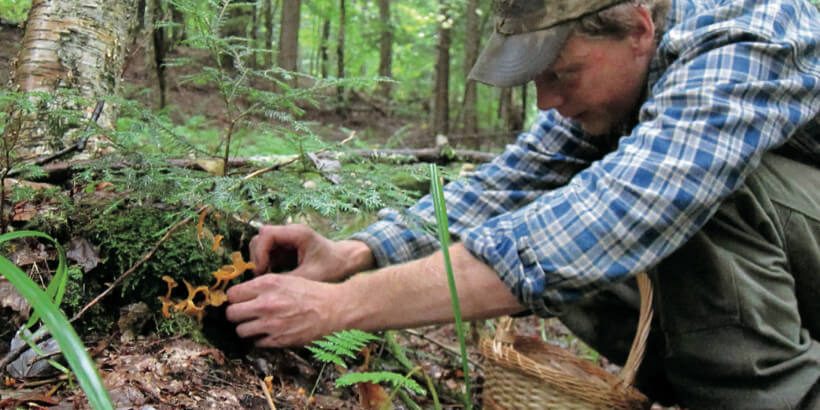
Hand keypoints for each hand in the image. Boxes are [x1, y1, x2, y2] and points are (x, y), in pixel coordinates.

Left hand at [226, 273, 343, 346]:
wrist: (333, 309)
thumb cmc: (311, 292)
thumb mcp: (285, 279)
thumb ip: (262, 285)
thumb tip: (240, 294)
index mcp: (267, 284)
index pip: (232, 294)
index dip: (235, 298)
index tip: (240, 300)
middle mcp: (266, 303)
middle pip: (231, 313)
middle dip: (236, 314)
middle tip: (245, 314)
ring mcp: (272, 323)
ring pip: (240, 330)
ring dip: (247, 328)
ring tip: (257, 324)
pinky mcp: (279, 339)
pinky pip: (256, 342)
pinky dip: (261, 339)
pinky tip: (271, 332)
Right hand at [249, 224, 372, 281]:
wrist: (347, 262)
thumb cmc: (333, 267)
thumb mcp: (311, 276)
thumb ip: (288, 280)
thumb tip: (264, 288)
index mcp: (298, 233)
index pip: (267, 234)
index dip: (260, 252)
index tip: (262, 271)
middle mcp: (290, 232)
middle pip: (261, 237)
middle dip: (258, 256)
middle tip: (262, 276)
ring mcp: (288, 239)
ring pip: (262, 244)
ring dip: (261, 260)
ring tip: (267, 277)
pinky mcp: (287, 247)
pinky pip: (269, 252)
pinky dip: (266, 263)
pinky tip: (273, 276)